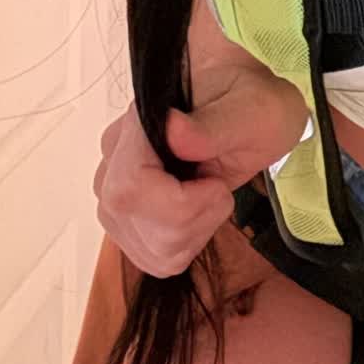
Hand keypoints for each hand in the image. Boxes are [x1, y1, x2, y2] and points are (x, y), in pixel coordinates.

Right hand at [93, 61, 308, 277]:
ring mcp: (115, 193)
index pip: (130, 186)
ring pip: (147, 248)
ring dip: (195, 233)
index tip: (217, 184)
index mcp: (138, 123)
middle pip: (133, 220)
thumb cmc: (250, 104)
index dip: (180, 201)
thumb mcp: (250, 109)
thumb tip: (173, 130)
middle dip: (192, 219)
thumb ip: (214, 124)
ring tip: (210, 195)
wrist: (245, 113)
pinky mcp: (128, 222)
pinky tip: (199, 214)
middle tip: (219, 188)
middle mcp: (113, 159)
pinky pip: (153, 259)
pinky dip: (188, 246)